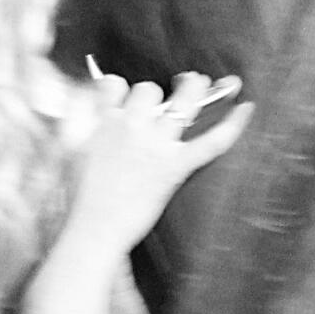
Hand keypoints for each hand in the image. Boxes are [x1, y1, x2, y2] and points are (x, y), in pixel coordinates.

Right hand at [59, 71, 253, 264]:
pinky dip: (231, 124)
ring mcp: (156, 146)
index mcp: (103, 122)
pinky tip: (246, 107)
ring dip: (194, 89)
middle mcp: (131, 126)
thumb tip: (84, 106)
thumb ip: (78, 123)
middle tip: (166, 92)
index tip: (124, 95)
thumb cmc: (76, 199)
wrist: (92, 229)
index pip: (114, 85)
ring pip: (182, 103)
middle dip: (158, 94)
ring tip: (202, 83)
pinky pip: (211, 141)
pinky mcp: (175, 167)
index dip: (121, 87)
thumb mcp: (68, 152)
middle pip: (149, 91)